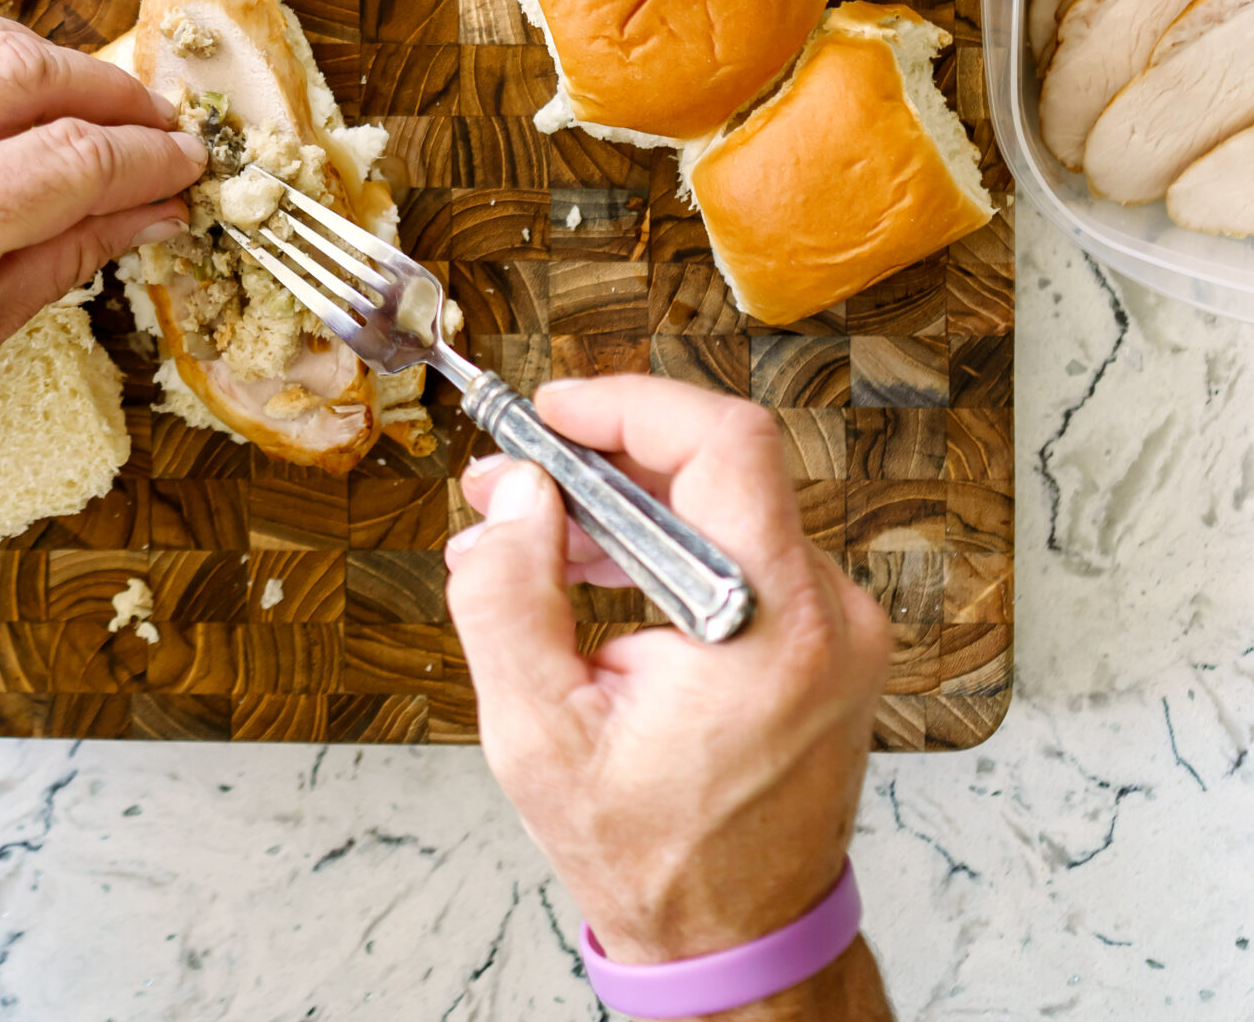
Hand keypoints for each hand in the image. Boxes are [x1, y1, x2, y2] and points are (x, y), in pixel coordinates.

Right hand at [445, 377, 890, 972]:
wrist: (739, 944)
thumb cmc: (654, 861)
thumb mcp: (540, 737)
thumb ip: (511, 600)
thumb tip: (516, 499)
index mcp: (774, 626)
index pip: (727, 443)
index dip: (633, 404)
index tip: (557, 413)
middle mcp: (828, 614)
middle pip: (717, 469)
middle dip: (600, 460)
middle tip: (511, 481)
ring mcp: (839, 627)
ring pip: (724, 507)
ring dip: (623, 506)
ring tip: (531, 535)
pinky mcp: (829, 641)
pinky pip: (740, 553)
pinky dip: (662, 547)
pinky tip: (588, 571)